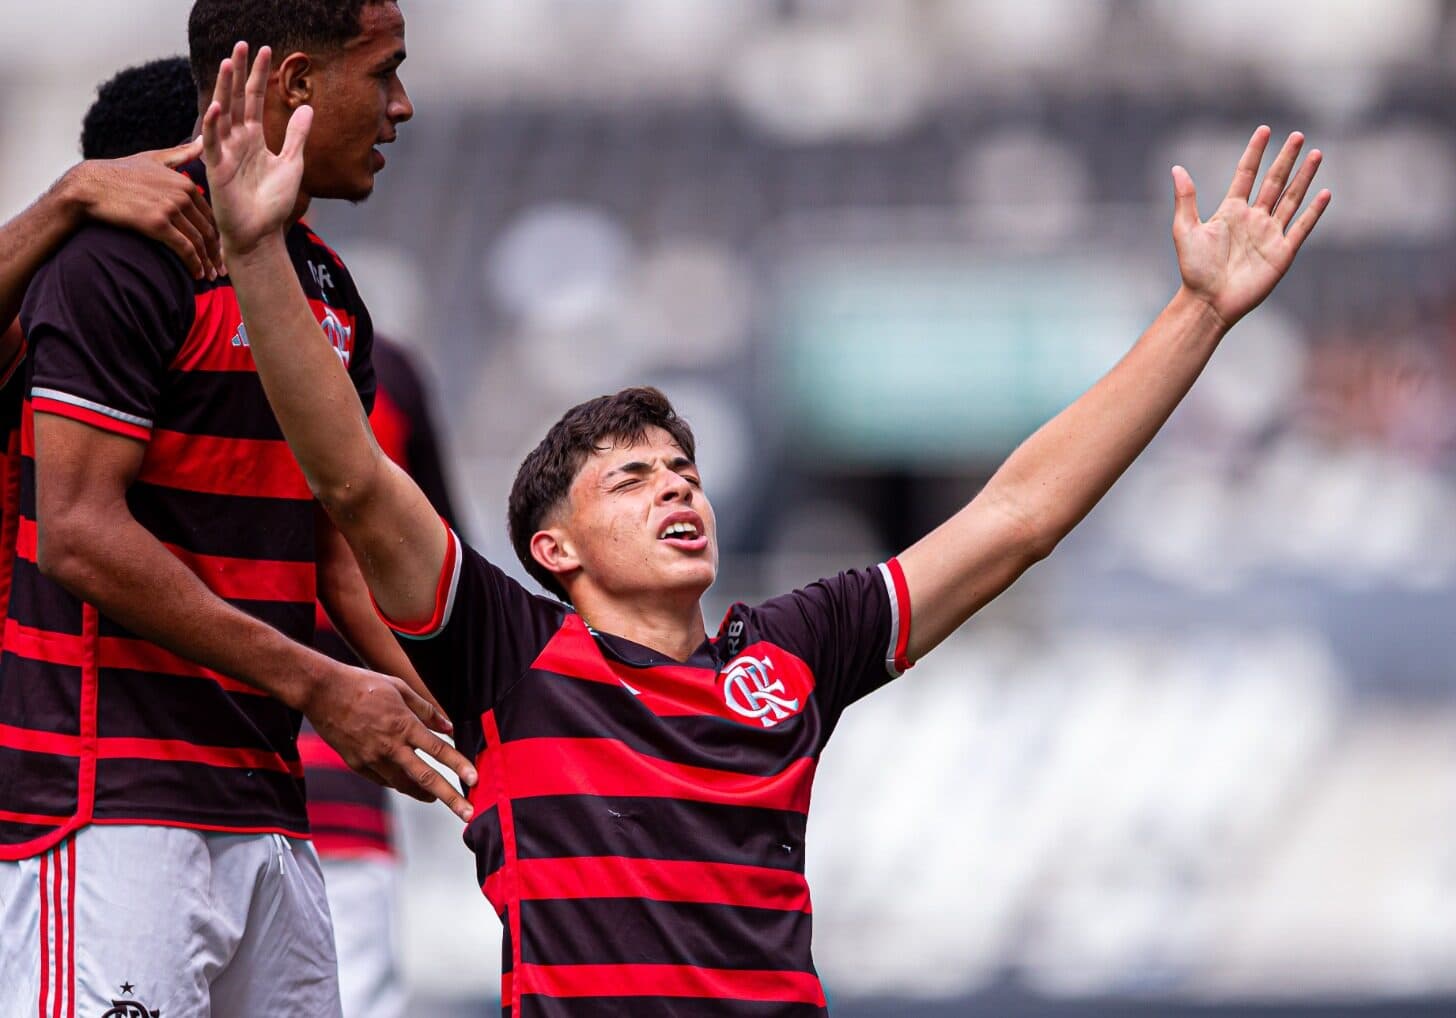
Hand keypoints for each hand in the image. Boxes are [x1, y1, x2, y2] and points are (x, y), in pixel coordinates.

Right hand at [62, 138, 222, 280]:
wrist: (89, 186)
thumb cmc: (119, 172)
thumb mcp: (153, 158)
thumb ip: (181, 154)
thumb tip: (203, 141)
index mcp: (185, 183)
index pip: (210, 215)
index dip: (218, 235)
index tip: (221, 251)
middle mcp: (182, 194)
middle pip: (208, 230)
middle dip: (216, 253)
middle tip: (221, 270)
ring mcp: (170, 208)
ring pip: (199, 241)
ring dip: (207, 263)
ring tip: (210, 277)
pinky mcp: (157, 223)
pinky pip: (185, 248)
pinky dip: (194, 264)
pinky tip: (197, 275)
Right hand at [202, 41, 312, 257]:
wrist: (262, 233)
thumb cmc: (273, 203)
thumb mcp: (292, 163)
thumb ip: (296, 135)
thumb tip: (307, 108)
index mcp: (253, 139)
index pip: (253, 99)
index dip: (258, 75)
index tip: (264, 50)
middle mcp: (237, 141)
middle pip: (236, 99)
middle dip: (239, 72)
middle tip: (241, 45)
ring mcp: (225, 153)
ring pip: (222, 115)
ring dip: (224, 89)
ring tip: (228, 63)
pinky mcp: (217, 169)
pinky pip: (212, 144)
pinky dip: (213, 126)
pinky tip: (216, 106)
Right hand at [302, 659, 477, 822]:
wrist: (322, 692)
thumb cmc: (363, 685)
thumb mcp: (400, 689)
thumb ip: (426, 710)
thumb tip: (448, 727)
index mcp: (404, 725)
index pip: (438, 750)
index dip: (459, 765)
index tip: (475, 780)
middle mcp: (390, 746)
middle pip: (425, 777)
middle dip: (449, 797)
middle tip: (467, 813)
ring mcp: (371, 758)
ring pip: (403, 784)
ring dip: (423, 794)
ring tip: (437, 799)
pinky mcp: (356, 764)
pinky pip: (383, 779)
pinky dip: (399, 782)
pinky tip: (408, 784)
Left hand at [1172, 126, 1330, 328]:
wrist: (1209, 302)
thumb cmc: (1194, 269)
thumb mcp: (1185, 230)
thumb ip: (1185, 199)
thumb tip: (1176, 168)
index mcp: (1231, 210)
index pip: (1246, 174)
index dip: (1255, 152)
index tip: (1264, 130)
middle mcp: (1253, 218)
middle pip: (1274, 181)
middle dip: (1285, 158)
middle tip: (1297, 135)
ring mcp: (1270, 234)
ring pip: (1291, 198)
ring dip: (1303, 177)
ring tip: (1315, 154)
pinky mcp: (1282, 252)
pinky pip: (1302, 227)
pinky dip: (1314, 211)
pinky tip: (1324, 193)